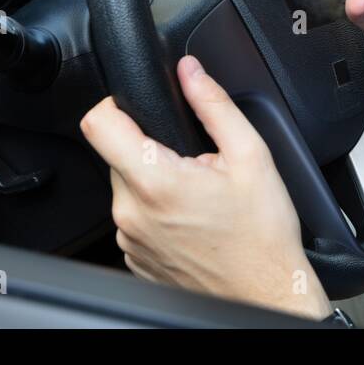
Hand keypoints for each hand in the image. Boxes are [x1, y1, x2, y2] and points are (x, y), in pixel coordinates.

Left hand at [80, 54, 331, 320]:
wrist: (264, 292)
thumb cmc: (261, 235)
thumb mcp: (251, 155)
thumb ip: (214, 105)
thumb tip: (191, 72)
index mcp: (156, 181)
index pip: (98, 124)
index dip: (115, 105)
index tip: (138, 107)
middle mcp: (132, 213)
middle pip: (116, 154)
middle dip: (150, 148)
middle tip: (192, 163)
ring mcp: (129, 240)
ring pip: (126, 187)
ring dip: (153, 182)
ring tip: (196, 195)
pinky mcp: (134, 258)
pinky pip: (134, 219)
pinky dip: (156, 212)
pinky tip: (191, 219)